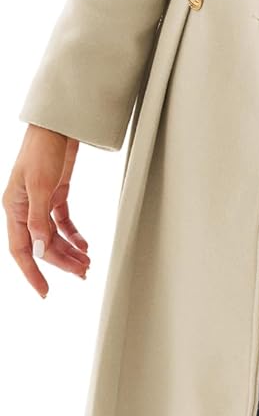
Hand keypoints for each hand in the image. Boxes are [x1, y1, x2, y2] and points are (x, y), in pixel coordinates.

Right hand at [4, 127, 89, 298]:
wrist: (58, 124)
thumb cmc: (42, 148)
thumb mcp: (40, 185)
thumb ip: (39, 219)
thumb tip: (40, 250)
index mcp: (14, 208)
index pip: (21, 249)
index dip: (32, 273)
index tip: (45, 291)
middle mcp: (25, 207)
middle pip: (42, 244)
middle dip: (61, 261)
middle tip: (82, 274)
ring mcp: (40, 200)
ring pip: (53, 235)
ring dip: (69, 250)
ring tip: (86, 263)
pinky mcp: (55, 193)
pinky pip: (63, 221)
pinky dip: (73, 234)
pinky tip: (84, 244)